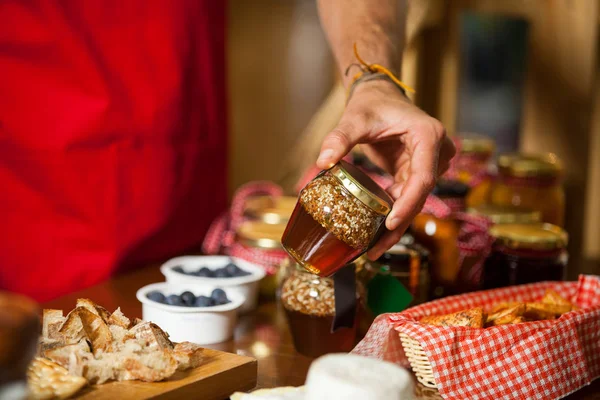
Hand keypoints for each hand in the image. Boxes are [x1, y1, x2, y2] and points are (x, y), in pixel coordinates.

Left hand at [316, 79, 455, 259]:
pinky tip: (375, 233)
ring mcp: (429, 163)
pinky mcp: (416, 171)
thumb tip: (322, 161)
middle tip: (375, 249)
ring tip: (372, 249)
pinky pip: (407, 196)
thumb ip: (340, 138)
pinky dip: (393, 213)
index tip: (389, 225)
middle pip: (420, 195)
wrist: (379, 96)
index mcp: (428, 136)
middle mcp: (436, 151)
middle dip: (399, 223)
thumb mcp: (355, 118)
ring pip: (415, 200)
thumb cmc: (371, 104)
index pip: (423, 178)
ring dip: (396, 223)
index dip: (408, 204)